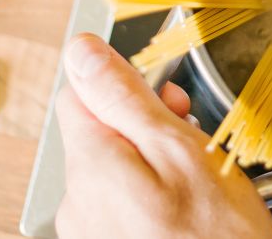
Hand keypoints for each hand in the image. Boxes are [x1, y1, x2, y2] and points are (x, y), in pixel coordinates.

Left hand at [55, 34, 271, 238]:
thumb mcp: (181, 152)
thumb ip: (125, 98)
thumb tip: (81, 51)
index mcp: (92, 165)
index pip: (80, 91)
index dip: (127, 86)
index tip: (168, 104)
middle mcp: (76, 201)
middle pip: (98, 132)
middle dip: (145, 127)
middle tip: (192, 143)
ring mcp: (89, 231)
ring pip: (113, 169)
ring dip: (152, 164)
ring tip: (195, 184)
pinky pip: (121, 204)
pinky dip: (151, 198)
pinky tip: (185, 212)